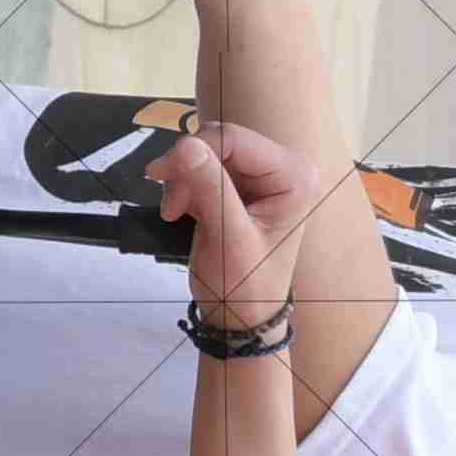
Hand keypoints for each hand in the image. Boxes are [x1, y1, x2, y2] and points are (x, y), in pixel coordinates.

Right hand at [152, 120, 326, 331]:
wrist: (239, 318)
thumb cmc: (244, 287)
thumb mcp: (228, 239)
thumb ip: (211, 189)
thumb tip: (186, 145)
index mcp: (294, 175)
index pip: (234, 138)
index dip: (192, 151)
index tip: (160, 177)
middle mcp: (283, 168)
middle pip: (218, 141)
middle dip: (187, 170)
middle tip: (173, 207)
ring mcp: (261, 176)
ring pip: (205, 153)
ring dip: (183, 180)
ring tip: (177, 213)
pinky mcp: (240, 185)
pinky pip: (203, 168)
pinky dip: (185, 187)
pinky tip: (184, 212)